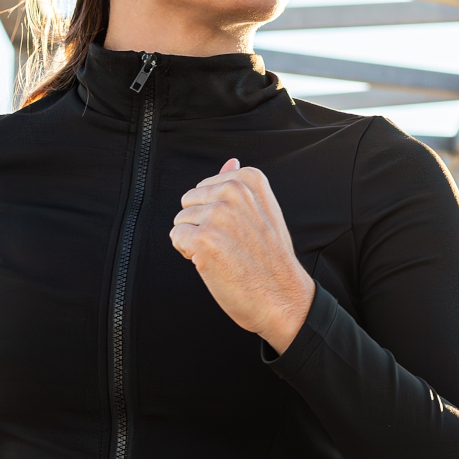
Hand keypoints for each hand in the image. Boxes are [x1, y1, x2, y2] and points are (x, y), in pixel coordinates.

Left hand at [169, 159, 314, 352]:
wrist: (282, 297)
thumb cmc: (270, 259)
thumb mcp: (262, 212)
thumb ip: (240, 186)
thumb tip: (229, 160)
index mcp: (249, 180)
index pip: (205, 187)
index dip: (214, 213)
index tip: (240, 230)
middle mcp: (234, 191)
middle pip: (188, 201)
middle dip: (200, 224)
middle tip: (230, 245)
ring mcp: (218, 214)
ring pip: (180, 221)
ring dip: (195, 241)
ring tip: (224, 254)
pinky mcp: (204, 239)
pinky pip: (176, 238)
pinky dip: (189, 254)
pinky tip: (213, 263)